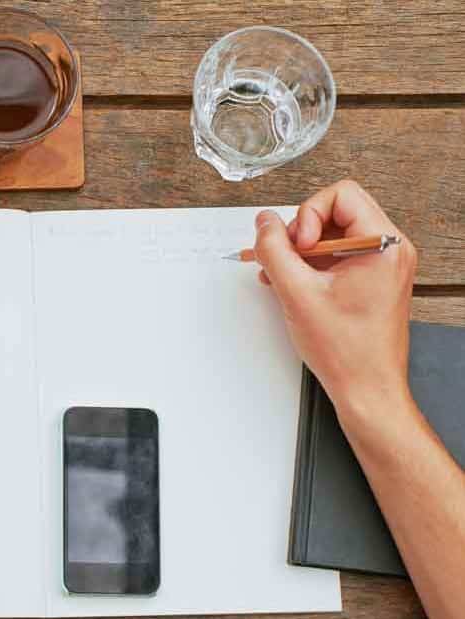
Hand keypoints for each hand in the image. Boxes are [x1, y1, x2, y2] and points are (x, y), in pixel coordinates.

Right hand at [254, 180, 416, 415]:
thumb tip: (264, 223)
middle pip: (338, 210)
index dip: (308, 214)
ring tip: (283, 274)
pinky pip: (339, 254)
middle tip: (287, 258)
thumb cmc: (347, 350)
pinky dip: (313, 263)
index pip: (341, 195)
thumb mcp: (297, 294)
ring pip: (334, 232)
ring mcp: (383, 264)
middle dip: (303, 231)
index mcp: (384, 246)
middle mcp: (390, 249)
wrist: (367, 387)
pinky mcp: (373, 278)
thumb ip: (274, 250)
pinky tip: (292, 283)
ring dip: (303, 249)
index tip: (298, 245)